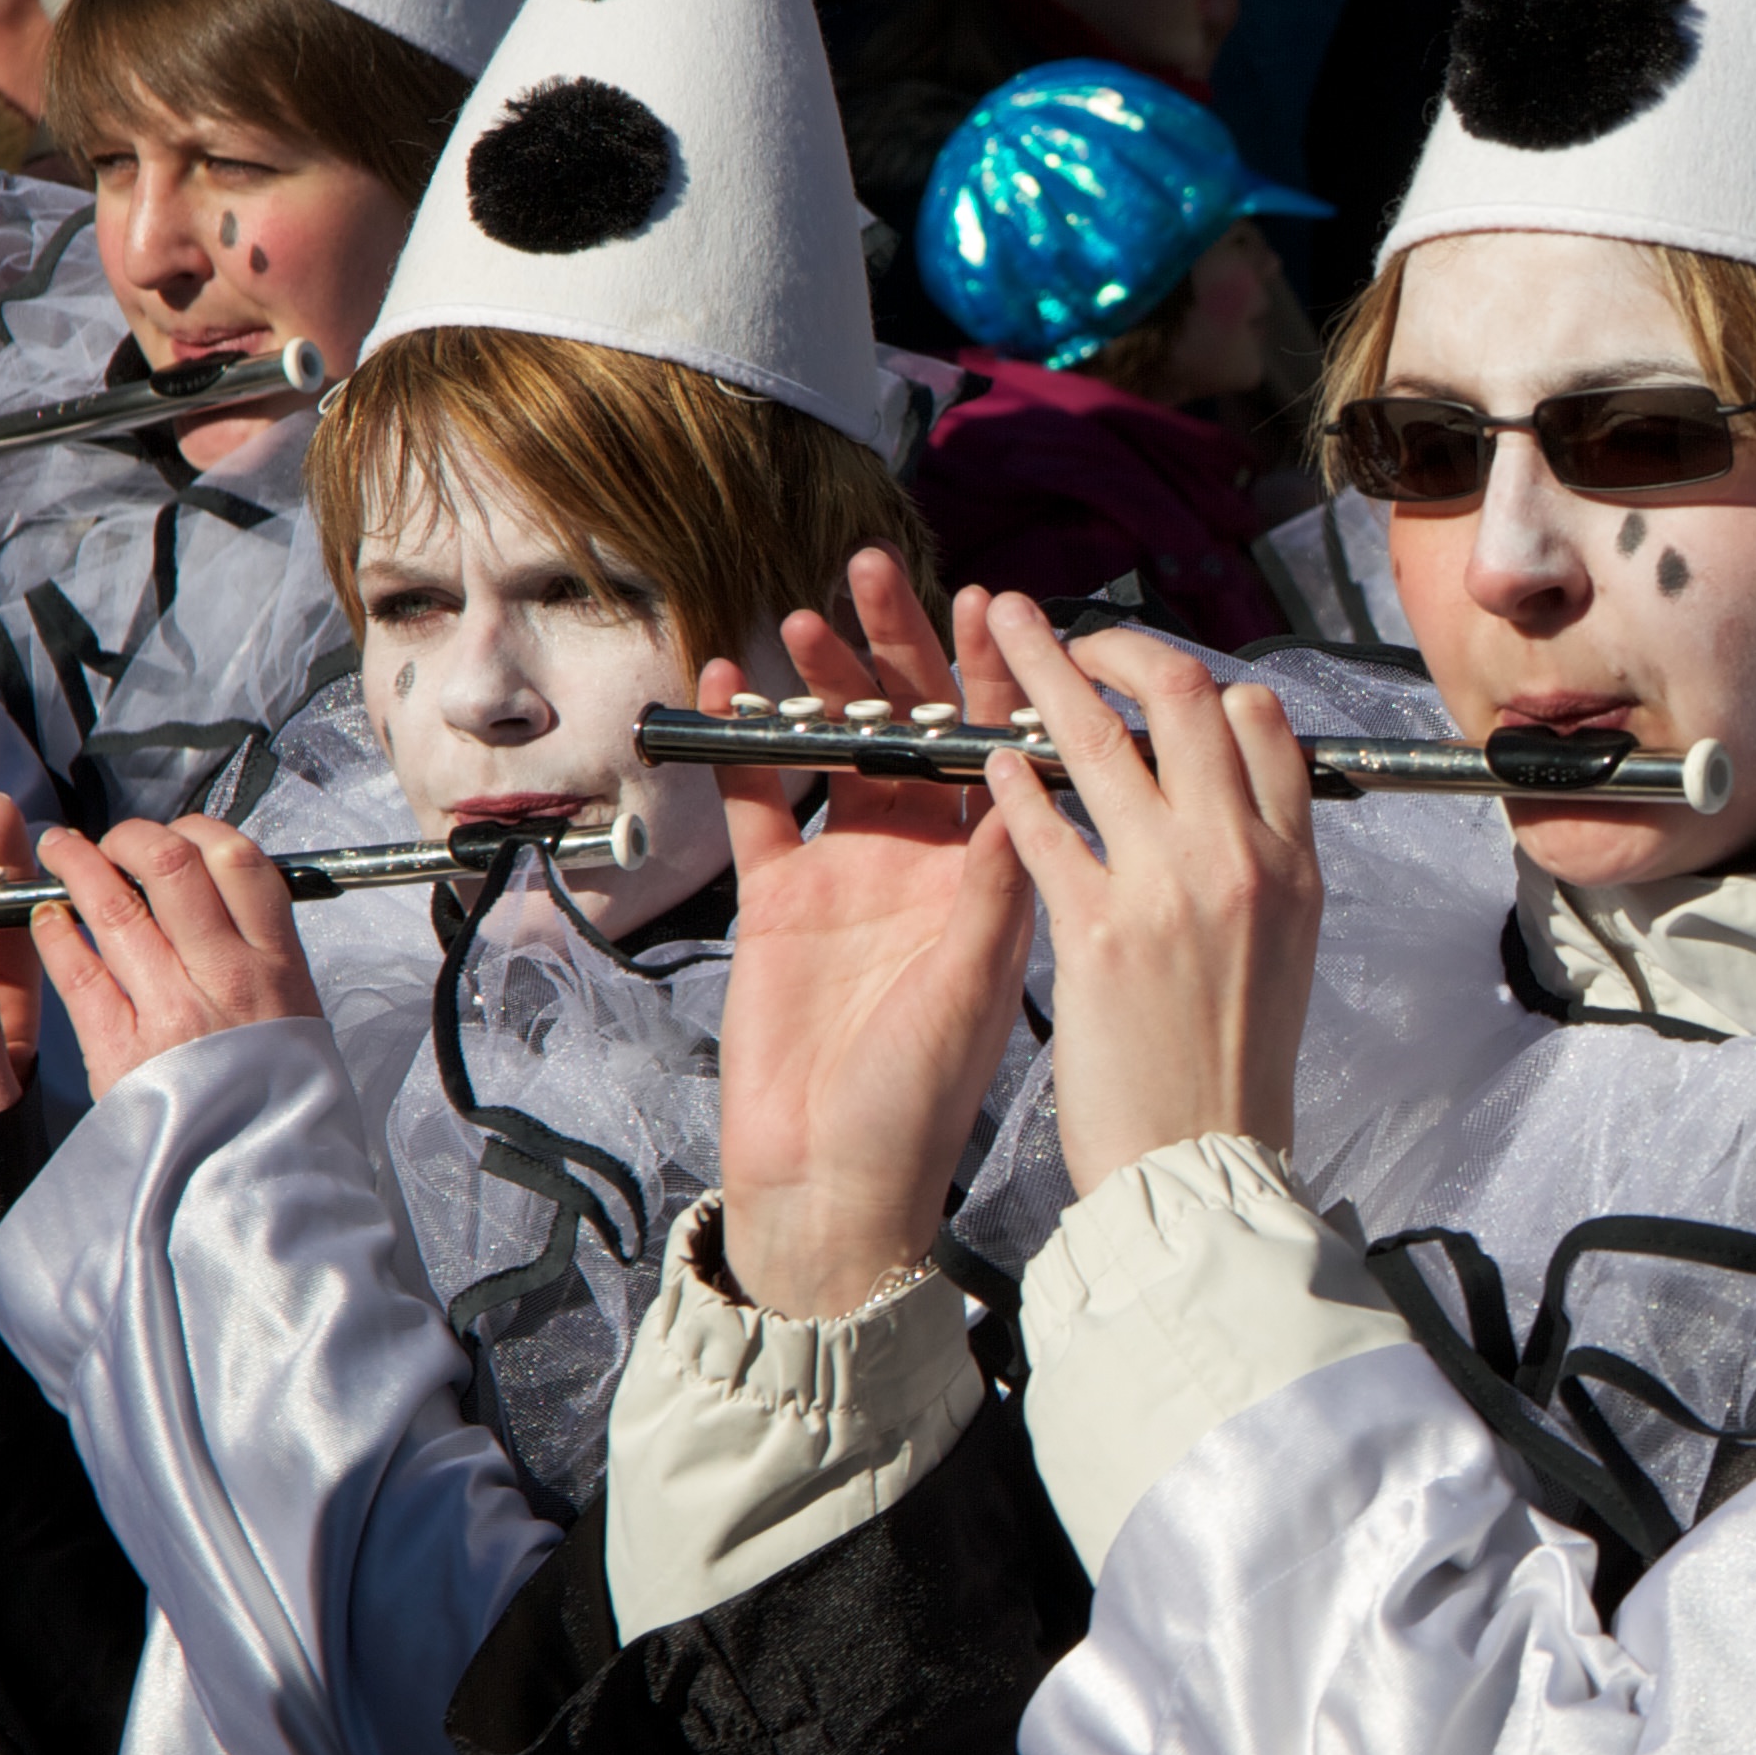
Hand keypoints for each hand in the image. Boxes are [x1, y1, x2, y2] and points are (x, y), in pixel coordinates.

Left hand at [27, 814, 321, 1087]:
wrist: (261, 1180)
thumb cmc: (284, 1100)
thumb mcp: (301, 1016)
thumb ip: (265, 959)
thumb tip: (225, 903)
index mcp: (278, 966)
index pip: (240, 862)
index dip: (200, 831)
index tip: (178, 833)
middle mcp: (225, 977)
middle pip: (172, 868)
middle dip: (131, 836)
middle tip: (110, 837)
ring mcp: (169, 1010)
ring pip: (115, 909)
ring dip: (78, 866)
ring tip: (58, 850)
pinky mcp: (118, 1050)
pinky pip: (78, 974)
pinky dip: (57, 935)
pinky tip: (44, 918)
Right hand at [711, 551, 1036, 1317]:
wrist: (831, 1183)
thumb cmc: (920, 1101)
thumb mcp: (971, 986)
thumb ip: (990, 889)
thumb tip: (1027, 790)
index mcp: (988, 873)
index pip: (1000, 751)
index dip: (994, 677)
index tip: (991, 603)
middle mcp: (924, 858)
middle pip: (914, 728)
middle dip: (898, 650)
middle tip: (876, 571)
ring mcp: (849, 870)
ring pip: (837, 749)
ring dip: (822, 680)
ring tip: (803, 612)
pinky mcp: (777, 896)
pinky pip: (758, 800)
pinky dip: (742, 742)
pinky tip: (728, 681)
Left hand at [979, 595, 1320, 1194]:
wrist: (1201, 1167)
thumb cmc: (1232, 1072)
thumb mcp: (1283, 950)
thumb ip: (1256, 867)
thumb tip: (1222, 803)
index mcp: (1293, 864)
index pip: (1262, 722)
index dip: (1201, 683)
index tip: (1151, 680)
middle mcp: (1241, 859)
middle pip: (1189, 699)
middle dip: (1118, 646)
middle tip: (1068, 633)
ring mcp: (1172, 889)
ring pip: (1106, 738)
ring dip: (1043, 670)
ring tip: (997, 628)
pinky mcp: (1099, 933)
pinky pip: (1044, 825)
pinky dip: (1014, 781)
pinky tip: (986, 758)